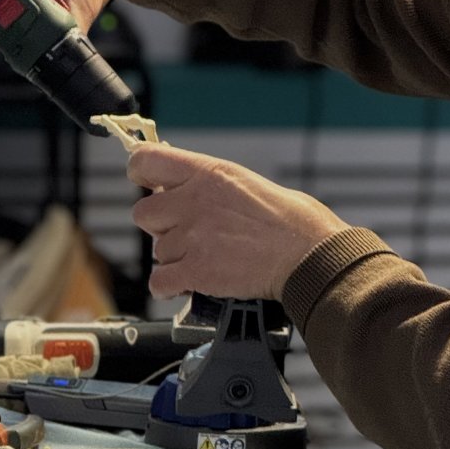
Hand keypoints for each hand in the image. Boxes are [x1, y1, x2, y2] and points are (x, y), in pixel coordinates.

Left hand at [127, 143, 348, 301]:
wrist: (308, 255)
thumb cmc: (291, 220)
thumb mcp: (246, 181)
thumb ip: (209, 184)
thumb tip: (187, 188)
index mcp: (208, 173)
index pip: (145, 161)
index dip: (140, 174)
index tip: (146, 184)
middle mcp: (193, 202)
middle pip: (143, 213)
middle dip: (159, 225)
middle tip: (185, 232)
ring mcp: (192, 237)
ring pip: (157, 251)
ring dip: (175, 258)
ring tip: (204, 259)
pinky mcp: (196, 271)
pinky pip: (159, 282)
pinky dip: (168, 287)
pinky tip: (185, 285)